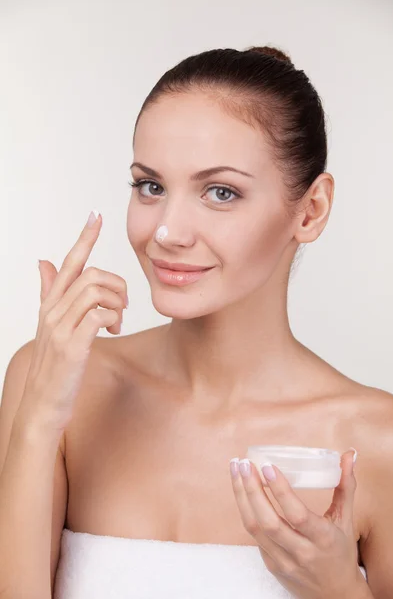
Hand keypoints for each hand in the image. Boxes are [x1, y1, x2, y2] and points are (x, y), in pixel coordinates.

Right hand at [15, 210, 127, 432]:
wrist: (43, 403)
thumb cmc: (54, 365)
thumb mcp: (51, 325)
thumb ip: (50, 292)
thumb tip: (44, 261)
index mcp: (51, 304)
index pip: (69, 262)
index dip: (84, 237)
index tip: (96, 215)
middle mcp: (52, 311)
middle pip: (90, 274)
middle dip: (116, 284)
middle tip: (123, 304)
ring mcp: (60, 328)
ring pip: (96, 291)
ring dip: (117, 303)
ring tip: (118, 321)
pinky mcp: (72, 346)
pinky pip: (99, 316)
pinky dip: (114, 319)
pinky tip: (114, 331)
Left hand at [230, 449, 367, 598]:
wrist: (336, 596)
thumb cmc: (341, 553)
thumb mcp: (347, 521)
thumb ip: (346, 486)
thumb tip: (349, 455)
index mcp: (323, 539)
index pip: (297, 515)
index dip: (280, 490)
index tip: (267, 466)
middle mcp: (301, 552)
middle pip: (268, 521)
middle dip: (251, 489)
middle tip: (243, 463)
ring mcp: (283, 561)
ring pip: (254, 528)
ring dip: (241, 496)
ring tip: (236, 471)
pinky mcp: (271, 565)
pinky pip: (254, 536)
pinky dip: (246, 510)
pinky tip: (242, 490)